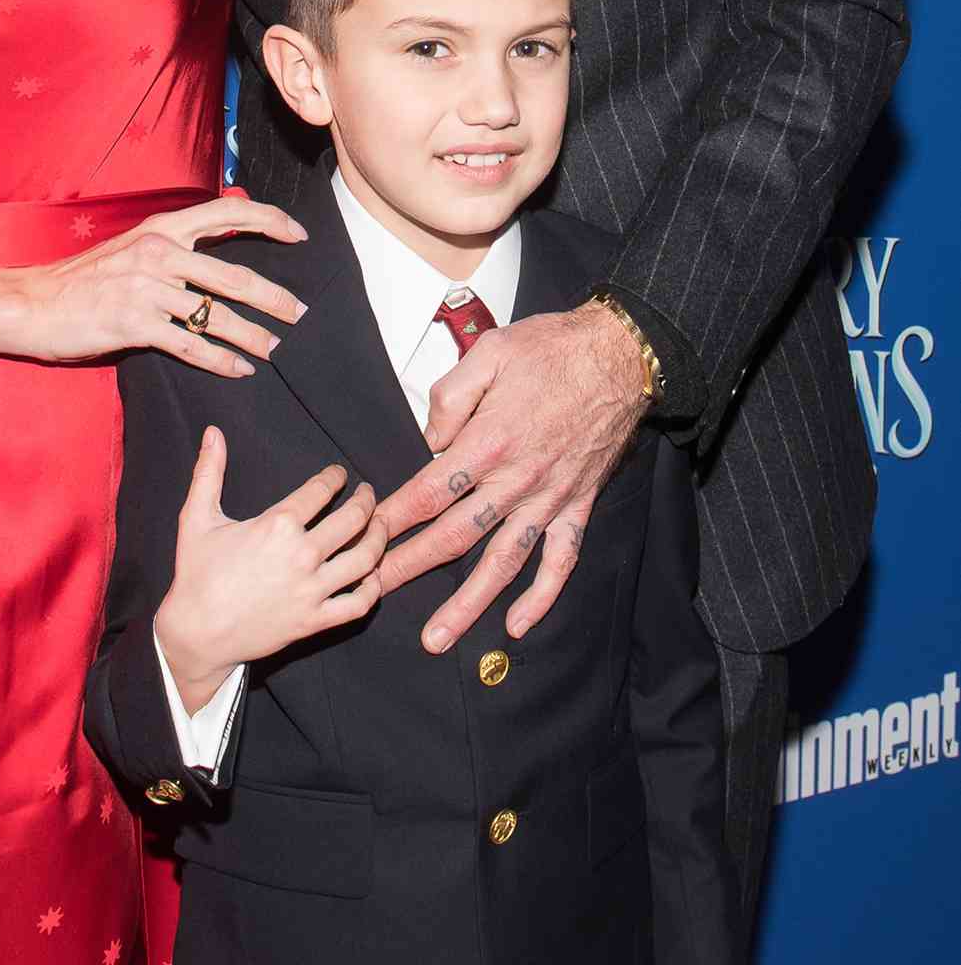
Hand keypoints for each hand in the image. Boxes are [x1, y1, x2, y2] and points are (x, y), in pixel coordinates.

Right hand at [20, 196, 307, 377]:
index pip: (227, 212)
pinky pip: (190, 345)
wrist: (31, 303)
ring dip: (252, 336)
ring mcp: (145, 289)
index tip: (299, 234)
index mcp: (160, 228)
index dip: (269, 220)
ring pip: (216, 315)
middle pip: (233, 275)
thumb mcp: (130, 247)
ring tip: (273, 349)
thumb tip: (216, 250)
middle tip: (299, 313)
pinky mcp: (133, 325)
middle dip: (273, 297)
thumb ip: (172, 246)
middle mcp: (158, 252)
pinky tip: (238, 369)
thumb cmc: (82, 280)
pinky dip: (220, 360)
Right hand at [155, 429, 384, 711]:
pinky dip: (373, 588)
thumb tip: (212, 432)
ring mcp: (312, 590)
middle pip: (353, 519)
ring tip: (380, 524)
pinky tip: (375, 574)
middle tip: (367, 493)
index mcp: (278, 525)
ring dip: (379, 537)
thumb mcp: (197, 517)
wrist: (197, 633)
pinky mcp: (315, 621)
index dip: (335, 477)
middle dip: (366, 500)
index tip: (340, 474)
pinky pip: (358, 604)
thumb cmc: (197, 574)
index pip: (321, 490)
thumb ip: (208, 471)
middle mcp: (302, 555)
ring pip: (365, 559)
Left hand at [375, 302, 646, 650]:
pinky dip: (541, 597)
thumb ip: (451, 394)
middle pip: (456, 535)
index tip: (367, 536)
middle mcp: (518, 480)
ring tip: (437, 637)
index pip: (430, 491)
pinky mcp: (578, 505)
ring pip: (503, 562)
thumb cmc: (552, 349)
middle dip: (411, 566)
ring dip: (469, 603)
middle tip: (375, 590)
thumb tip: (431, 438)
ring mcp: (550, 498)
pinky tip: (518, 625)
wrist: (620, 357)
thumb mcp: (490, 350)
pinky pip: (560, 560)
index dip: (396, 517)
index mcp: (490, 441)